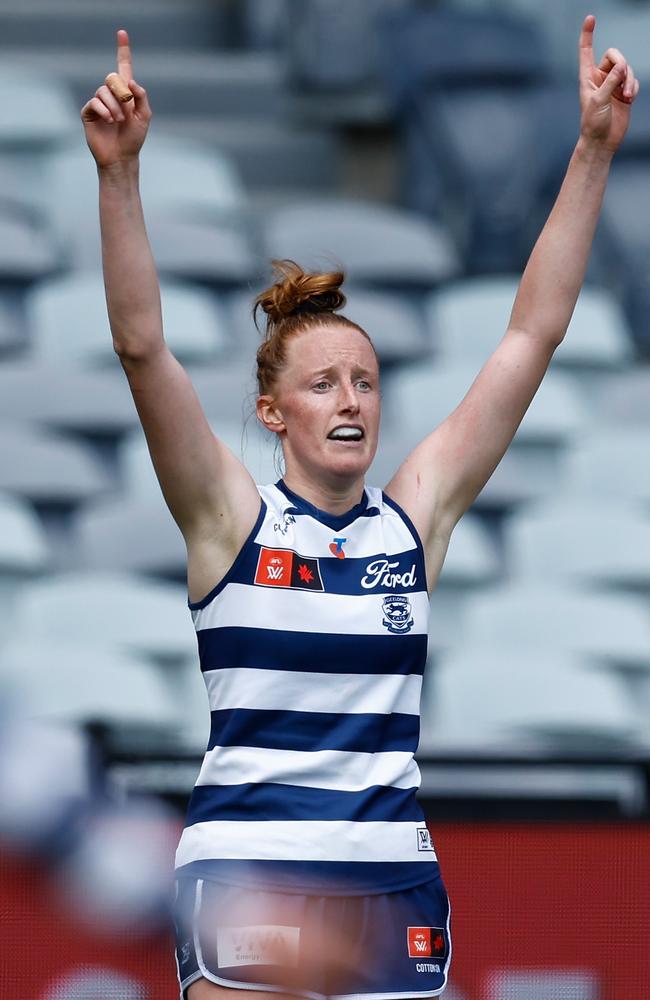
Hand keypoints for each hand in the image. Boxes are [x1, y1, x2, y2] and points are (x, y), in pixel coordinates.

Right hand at [80, 29, 151, 167]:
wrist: (122, 157)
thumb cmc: (134, 138)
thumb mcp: (144, 117)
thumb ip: (141, 97)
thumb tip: (130, 81)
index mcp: (126, 94)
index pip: (124, 68)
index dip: (123, 51)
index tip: (122, 33)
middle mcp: (111, 95)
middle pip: (112, 78)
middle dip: (121, 92)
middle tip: (126, 108)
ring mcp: (98, 103)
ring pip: (103, 90)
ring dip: (113, 106)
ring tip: (118, 121)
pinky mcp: (88, 112)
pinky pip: (94, 102)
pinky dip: (104, 110)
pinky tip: (109, 121)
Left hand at [579, 14, 638, 153]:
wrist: (602, 141)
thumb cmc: (593, 123)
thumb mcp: (598, 101)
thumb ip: (610, 82)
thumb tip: (622, 66)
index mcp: (587, 77)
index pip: (586, 51)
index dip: (588, 34)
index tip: (590, 18)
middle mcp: (599, 78)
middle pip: (615, 56)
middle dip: (622, 65)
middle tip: (622, 79)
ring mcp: (612, 84)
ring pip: (626, 68)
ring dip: (629, 80)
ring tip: (626, 95)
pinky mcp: (623, 92)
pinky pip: (633, 80)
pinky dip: (633, 87)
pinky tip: (629, 98)